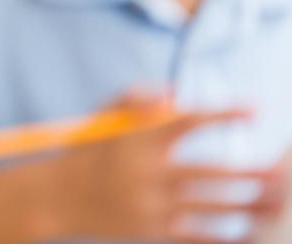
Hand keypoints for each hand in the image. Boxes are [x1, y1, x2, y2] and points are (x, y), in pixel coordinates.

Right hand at [33, 101, 284, 241]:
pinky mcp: (153, 231)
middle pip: (214, 174)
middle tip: (283, 169)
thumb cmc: (86, 152)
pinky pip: (200, 234)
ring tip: (279, 201)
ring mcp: (153, 206)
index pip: (190, 122)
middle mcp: (149, 174)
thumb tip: (177, 95)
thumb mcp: (104, 119)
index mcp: (139, 141)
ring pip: (215, 207)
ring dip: (252, 205)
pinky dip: (227, 233)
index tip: (256, 110)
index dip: (225, 115)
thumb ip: (137, 99)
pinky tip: (249, 230)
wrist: (56, 197)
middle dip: (254, 173)